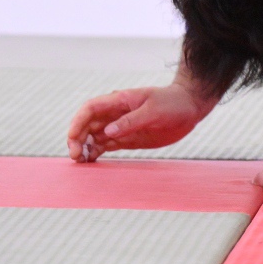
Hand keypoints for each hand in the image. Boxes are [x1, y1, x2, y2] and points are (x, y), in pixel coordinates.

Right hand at [67, 81, 212, 161]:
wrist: (189, 108)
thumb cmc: (172, 103)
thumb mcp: (154, 111)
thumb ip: (131, 121)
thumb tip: (108, 131)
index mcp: (120, 101)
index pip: (90, 109)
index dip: (77, 122)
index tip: (72, 138)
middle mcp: (115, 114)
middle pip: (87, 125)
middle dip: (77, 139)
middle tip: (76, 156)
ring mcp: (120, 127)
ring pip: (94, 136)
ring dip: (84, 147)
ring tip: (81, 162)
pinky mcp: (126, 138)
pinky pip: (105, 145)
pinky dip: (95, 153)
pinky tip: (90, 162)